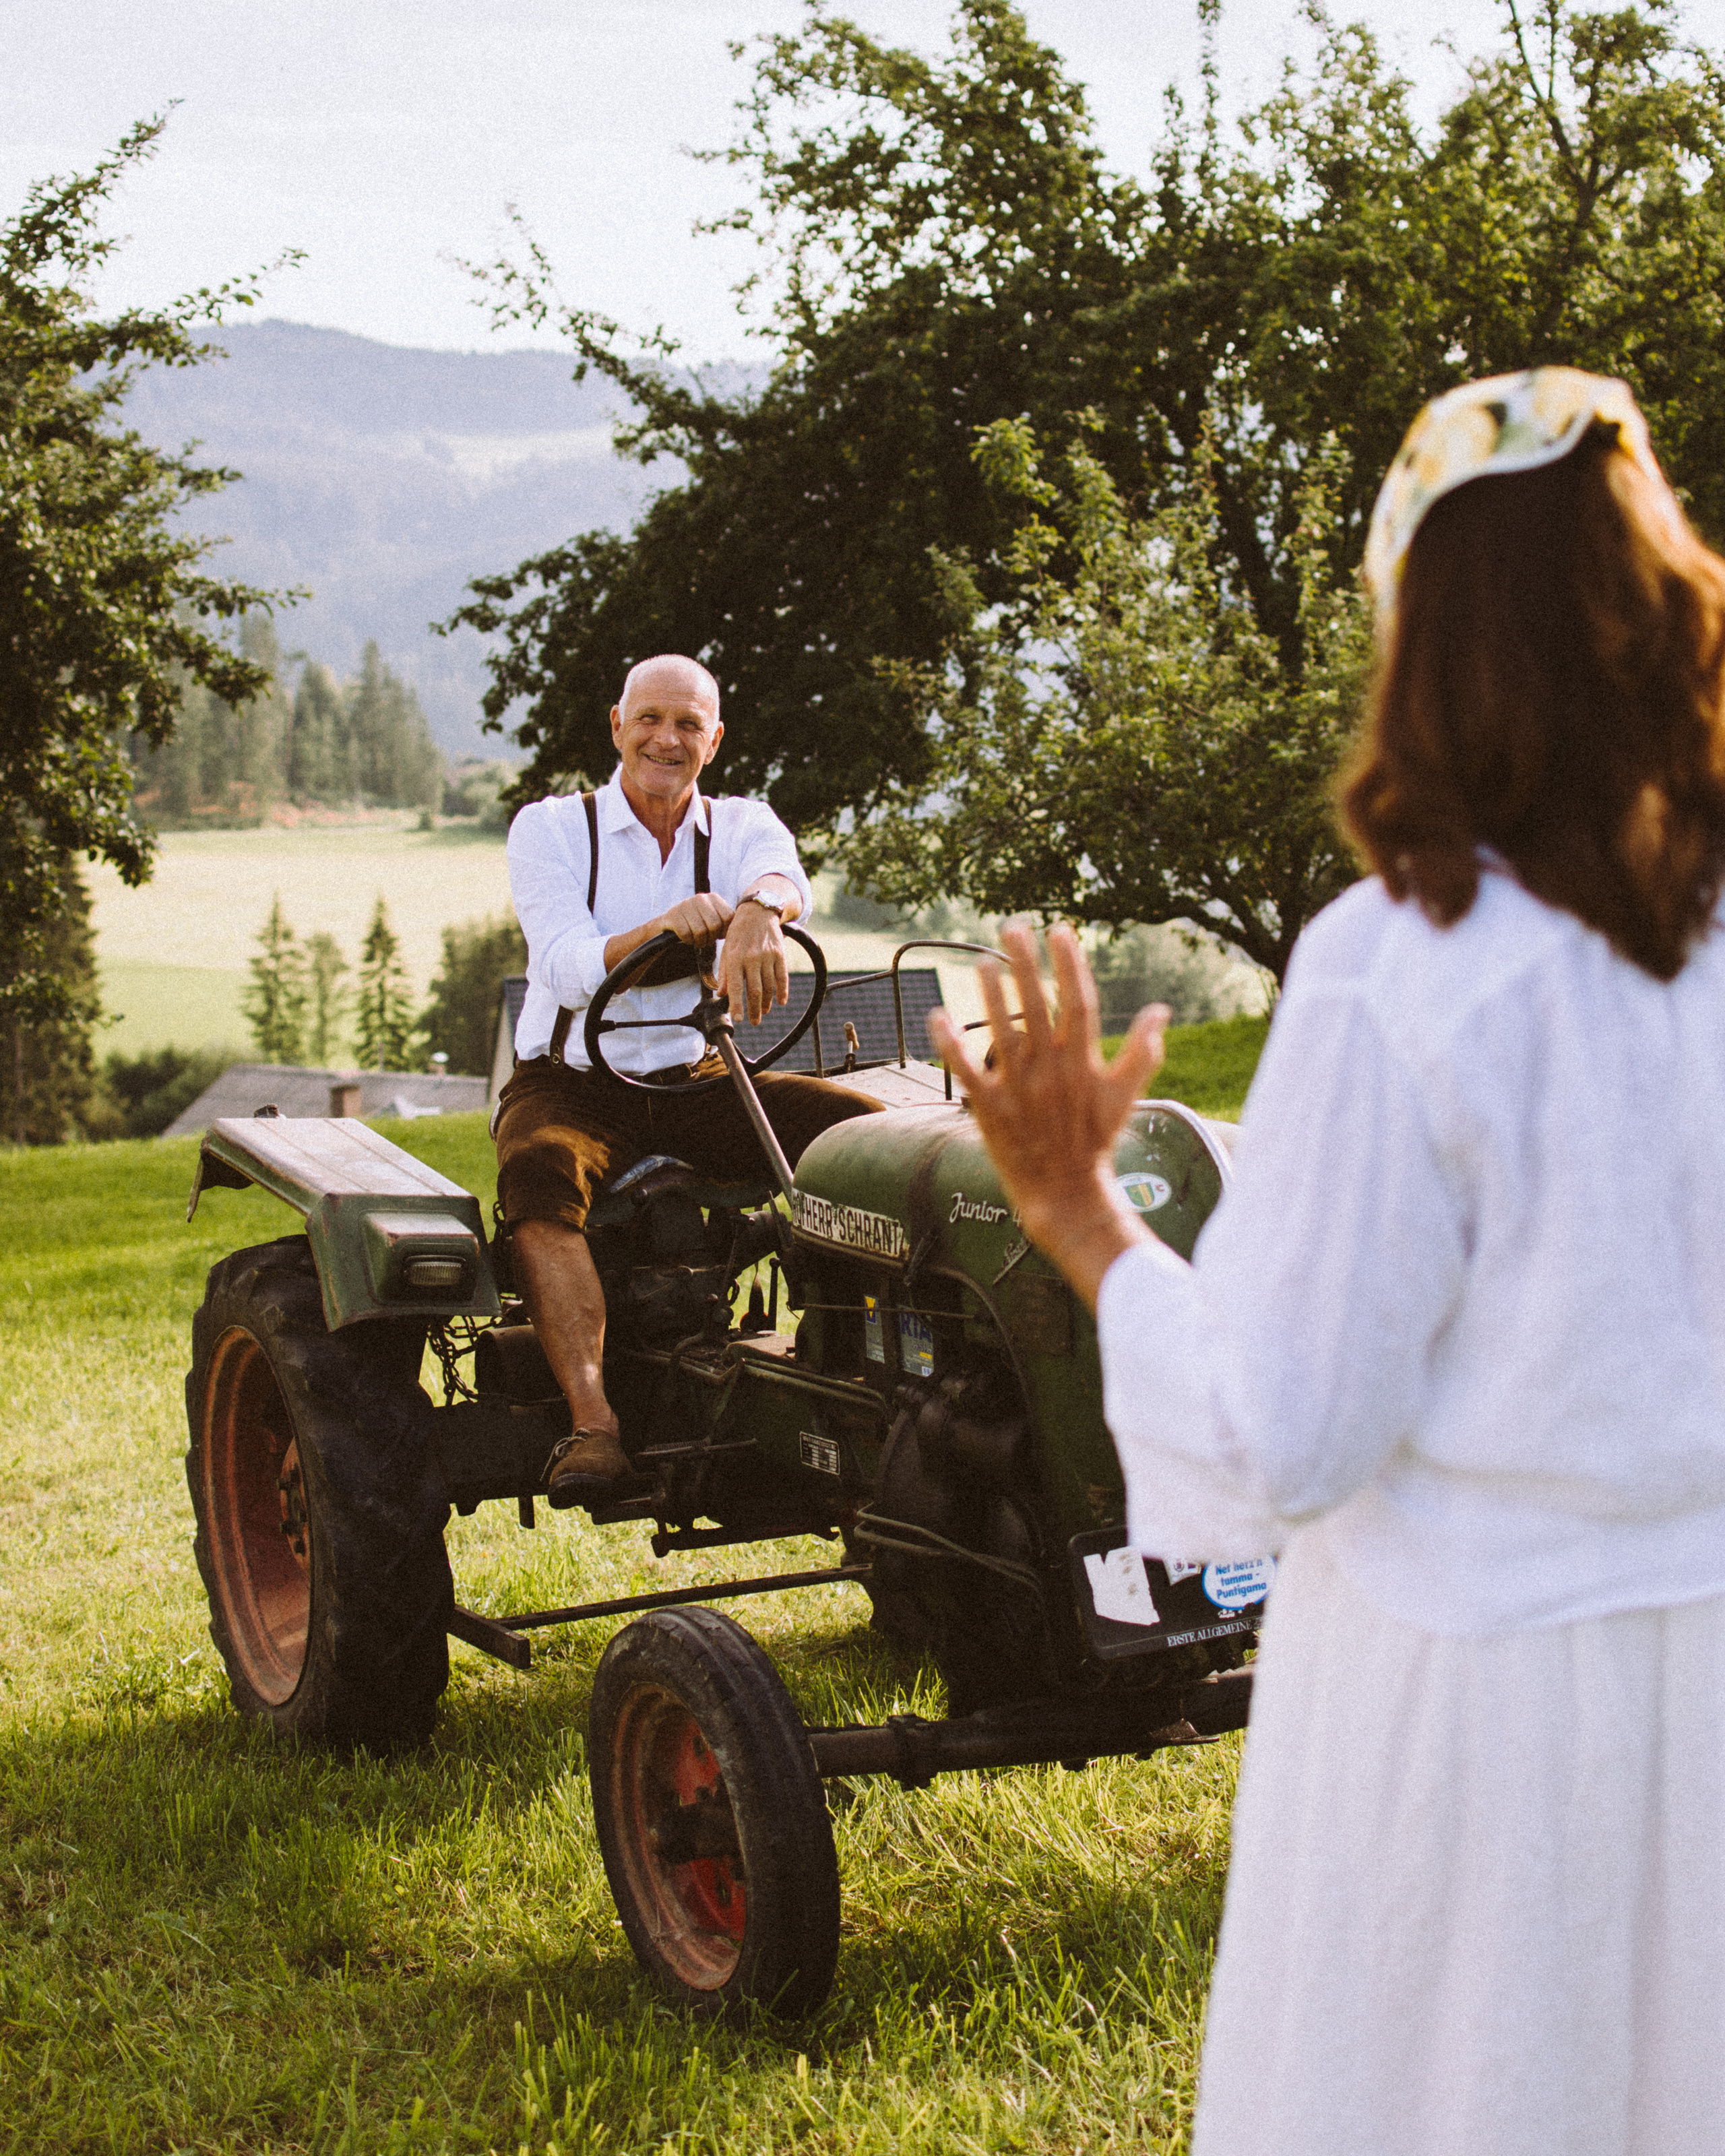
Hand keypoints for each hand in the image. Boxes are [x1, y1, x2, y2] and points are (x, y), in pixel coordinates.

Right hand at [658, 892, 733, 948]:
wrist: (670, 924)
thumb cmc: (697, 924)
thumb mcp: (713, 919)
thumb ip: (727, 921)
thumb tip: (741, 931)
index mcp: (714, 898)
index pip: (728, 917)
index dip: (725, 931)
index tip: (718, 935)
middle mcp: (700, 898)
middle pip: (714, 925)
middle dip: (711, 938)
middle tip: (706, 940)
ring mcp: (685, 904)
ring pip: (700, 931)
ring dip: (699, 941)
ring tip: (697, 939)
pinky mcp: (673, 915)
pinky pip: (686, 934)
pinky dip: (687, 940)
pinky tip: (686, 937)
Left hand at [715, 900, 788, 1025]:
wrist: (758, 913)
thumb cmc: (738, 933)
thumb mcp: (726, 950)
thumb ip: (725, 973)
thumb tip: (722, 994)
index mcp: (735, 958)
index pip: (736, 986)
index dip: (737, 1005)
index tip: (738, 1019)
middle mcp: (751, 958)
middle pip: (755, 991)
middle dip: (754, 1010)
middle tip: (754, 1022)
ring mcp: (767, 956)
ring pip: (769, 986)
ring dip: (767, 1003)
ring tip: (764, 1012)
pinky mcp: (780, 955)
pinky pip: (782, 977)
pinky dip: (782, 991)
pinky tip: (780, 1002)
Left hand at [926, 923, 1169, 1310]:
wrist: (1066, 1194)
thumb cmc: (1096, 1142)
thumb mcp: (1125, 1096)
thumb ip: (1143, 1052)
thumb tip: (1161, 1010)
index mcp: (1082, 1062)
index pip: (1078, 1002)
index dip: (1070, 964)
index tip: (1060, 930)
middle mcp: (1050, 1069)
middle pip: (1036, 1005)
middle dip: (1025, 964)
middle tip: (1012, 928)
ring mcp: (1019, 1088)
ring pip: (1001, 1030)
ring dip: (991, 994)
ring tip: (983, 961)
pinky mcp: (990, 1108)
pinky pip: (967, 1069)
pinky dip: (951, 1044)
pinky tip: (937, 1015)